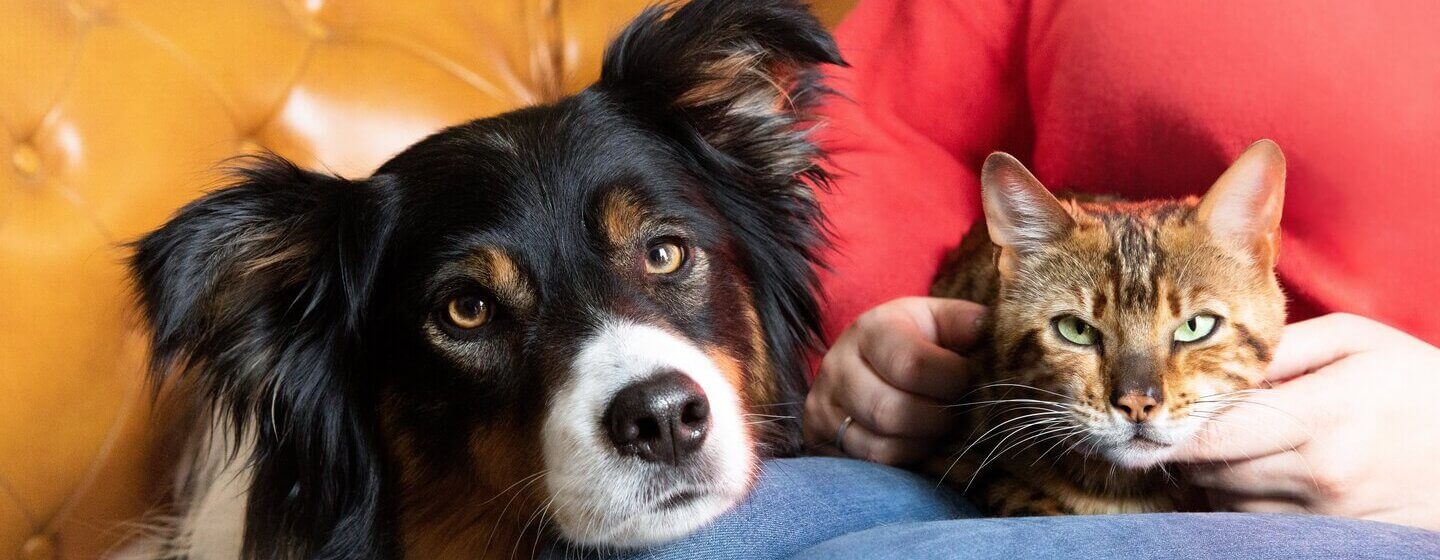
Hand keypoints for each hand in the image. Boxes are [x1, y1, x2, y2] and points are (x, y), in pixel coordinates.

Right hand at [802, 297, 984, 464]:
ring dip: (921, 443)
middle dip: (936, 419)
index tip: (964, 380)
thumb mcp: (934, 320)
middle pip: (892, 412)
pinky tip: (913, 440)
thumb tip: (985, 326)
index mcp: (870, 330)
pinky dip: (902, 459)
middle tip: (952, 411)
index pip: (911, 365)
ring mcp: (823, 405)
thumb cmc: (911, 340)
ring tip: (933, 426)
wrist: (861, 360)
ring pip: (880, 445)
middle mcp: (837, 366)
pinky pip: (869, 464)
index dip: (951, 380)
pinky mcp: (819, 437)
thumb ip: (962, 321)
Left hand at [1172, 313, 1439, 529]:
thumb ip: (1281, 348)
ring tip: (1235, 446)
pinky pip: (1256, 525)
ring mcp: (1327, 513)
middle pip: (1212, 471)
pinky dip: (1242, 502)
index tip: (1148, 420)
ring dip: (1214, 477)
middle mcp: (1321, 472)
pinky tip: (1259, 475)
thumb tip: (1215, 357)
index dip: (1173, 430)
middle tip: (1189, 424)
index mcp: (1324, 415)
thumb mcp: (1358, 342)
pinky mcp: (1333, 538)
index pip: (1216, 433)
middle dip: (1191, 448)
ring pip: (1227, 502)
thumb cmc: (1422, 385)